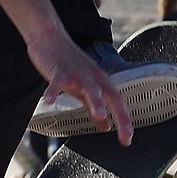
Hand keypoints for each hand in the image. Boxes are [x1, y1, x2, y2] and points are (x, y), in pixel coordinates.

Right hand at [27, 26, 130, 144]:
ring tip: (99, 115)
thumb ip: (93, 107)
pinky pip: (57, 82)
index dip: (126, 121)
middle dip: (120, 115)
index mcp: (101, 82)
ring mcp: (77, 73)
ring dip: (96, 101)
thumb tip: (106, 126)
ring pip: (89, 88)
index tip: (127, 139)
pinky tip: (49, 102)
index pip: (119, 103)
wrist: (50, 38)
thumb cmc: (67, 63)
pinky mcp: (59, 70)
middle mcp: (93, 78)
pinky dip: (53, 92)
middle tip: (126, 133)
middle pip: (111, 97)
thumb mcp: (83, 88)